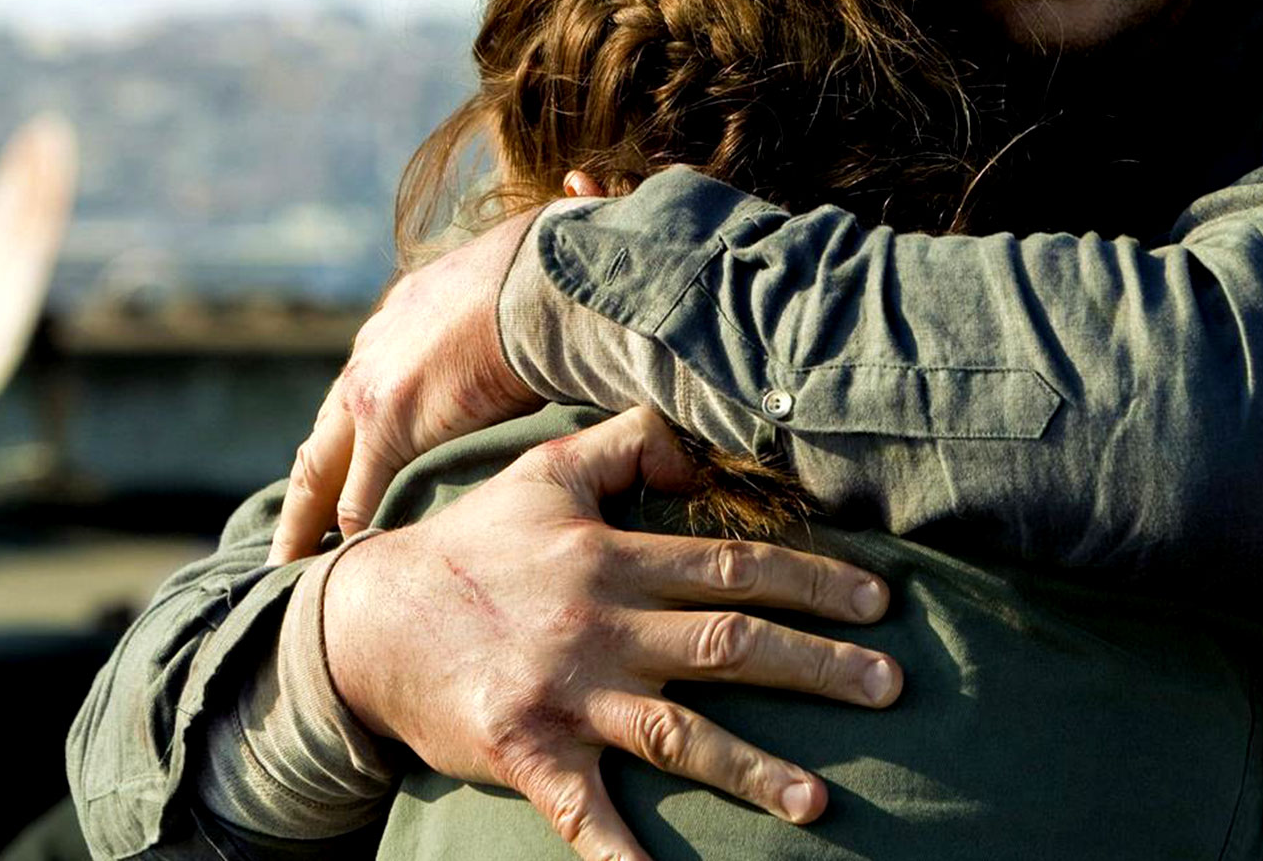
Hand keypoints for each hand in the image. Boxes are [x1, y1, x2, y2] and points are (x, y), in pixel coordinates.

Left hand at [269, 208, 541, 563]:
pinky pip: (355, 499)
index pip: (370, 374)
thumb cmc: (562, 258)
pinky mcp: (388, 428)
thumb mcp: (547, 232)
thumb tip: (584, 181)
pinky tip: (343, 573)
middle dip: (311, 477)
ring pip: (320, 468)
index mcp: (410, 308)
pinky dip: (347, 537)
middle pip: (327, 426)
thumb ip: (562, 214)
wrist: (547, 277)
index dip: (359, 419)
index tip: (354, 447)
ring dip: (305, 520)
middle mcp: (376, 346)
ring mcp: (373, 388)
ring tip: (290, 566)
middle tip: (292, 528)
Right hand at [323, 407, 900, 860]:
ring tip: (819, 805)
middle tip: (892, 687)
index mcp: (611, 556)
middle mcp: (600, 624)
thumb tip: (703, 443)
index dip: (813, 578)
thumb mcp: (546, 471)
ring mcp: (566, 694)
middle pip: (727, 644)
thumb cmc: (472, 541)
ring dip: (753, 771)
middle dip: (817, 666)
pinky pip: (585, 817)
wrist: (370, 617)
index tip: (881, 600)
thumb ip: (630, 446)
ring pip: (677, 734)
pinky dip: (625, 859)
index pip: (732, 564)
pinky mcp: (528, 754)